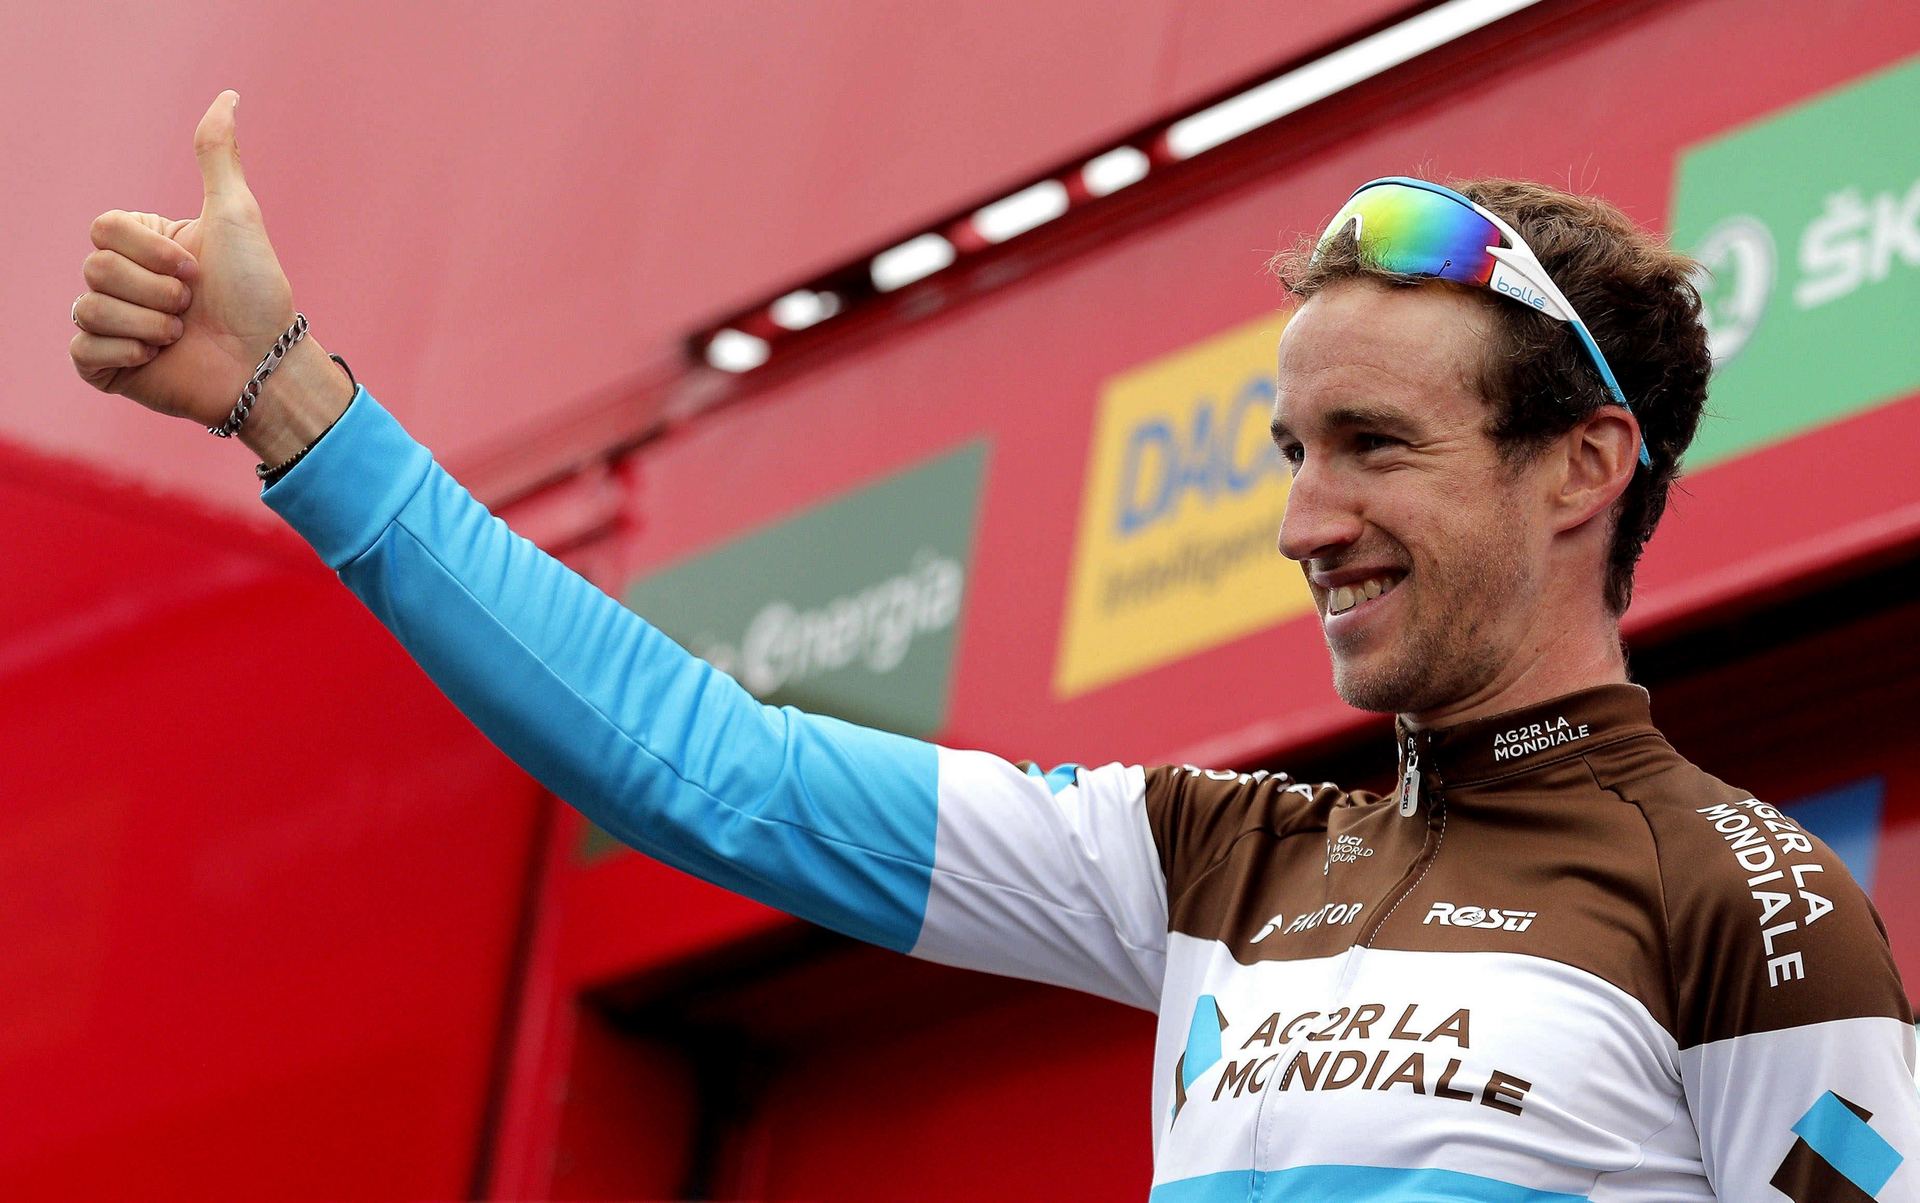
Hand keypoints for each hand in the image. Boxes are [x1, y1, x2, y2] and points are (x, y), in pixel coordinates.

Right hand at [70, 91, 296, 427]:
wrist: (264, 365)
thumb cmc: (256, 293)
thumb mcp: (236, 215)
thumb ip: (219, 155)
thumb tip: (229, 96)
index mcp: (144, 246)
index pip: (104, 228)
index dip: (151, 252)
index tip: (196, 270)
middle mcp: (123, 282)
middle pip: (95, 267)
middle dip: (156, 291)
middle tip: (192, 308)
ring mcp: (112, 325)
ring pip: (88, 308)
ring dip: (148, 324)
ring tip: (181, 336)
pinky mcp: (106, 366)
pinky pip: (81, 350)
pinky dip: (127, 353)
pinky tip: (158, 360)